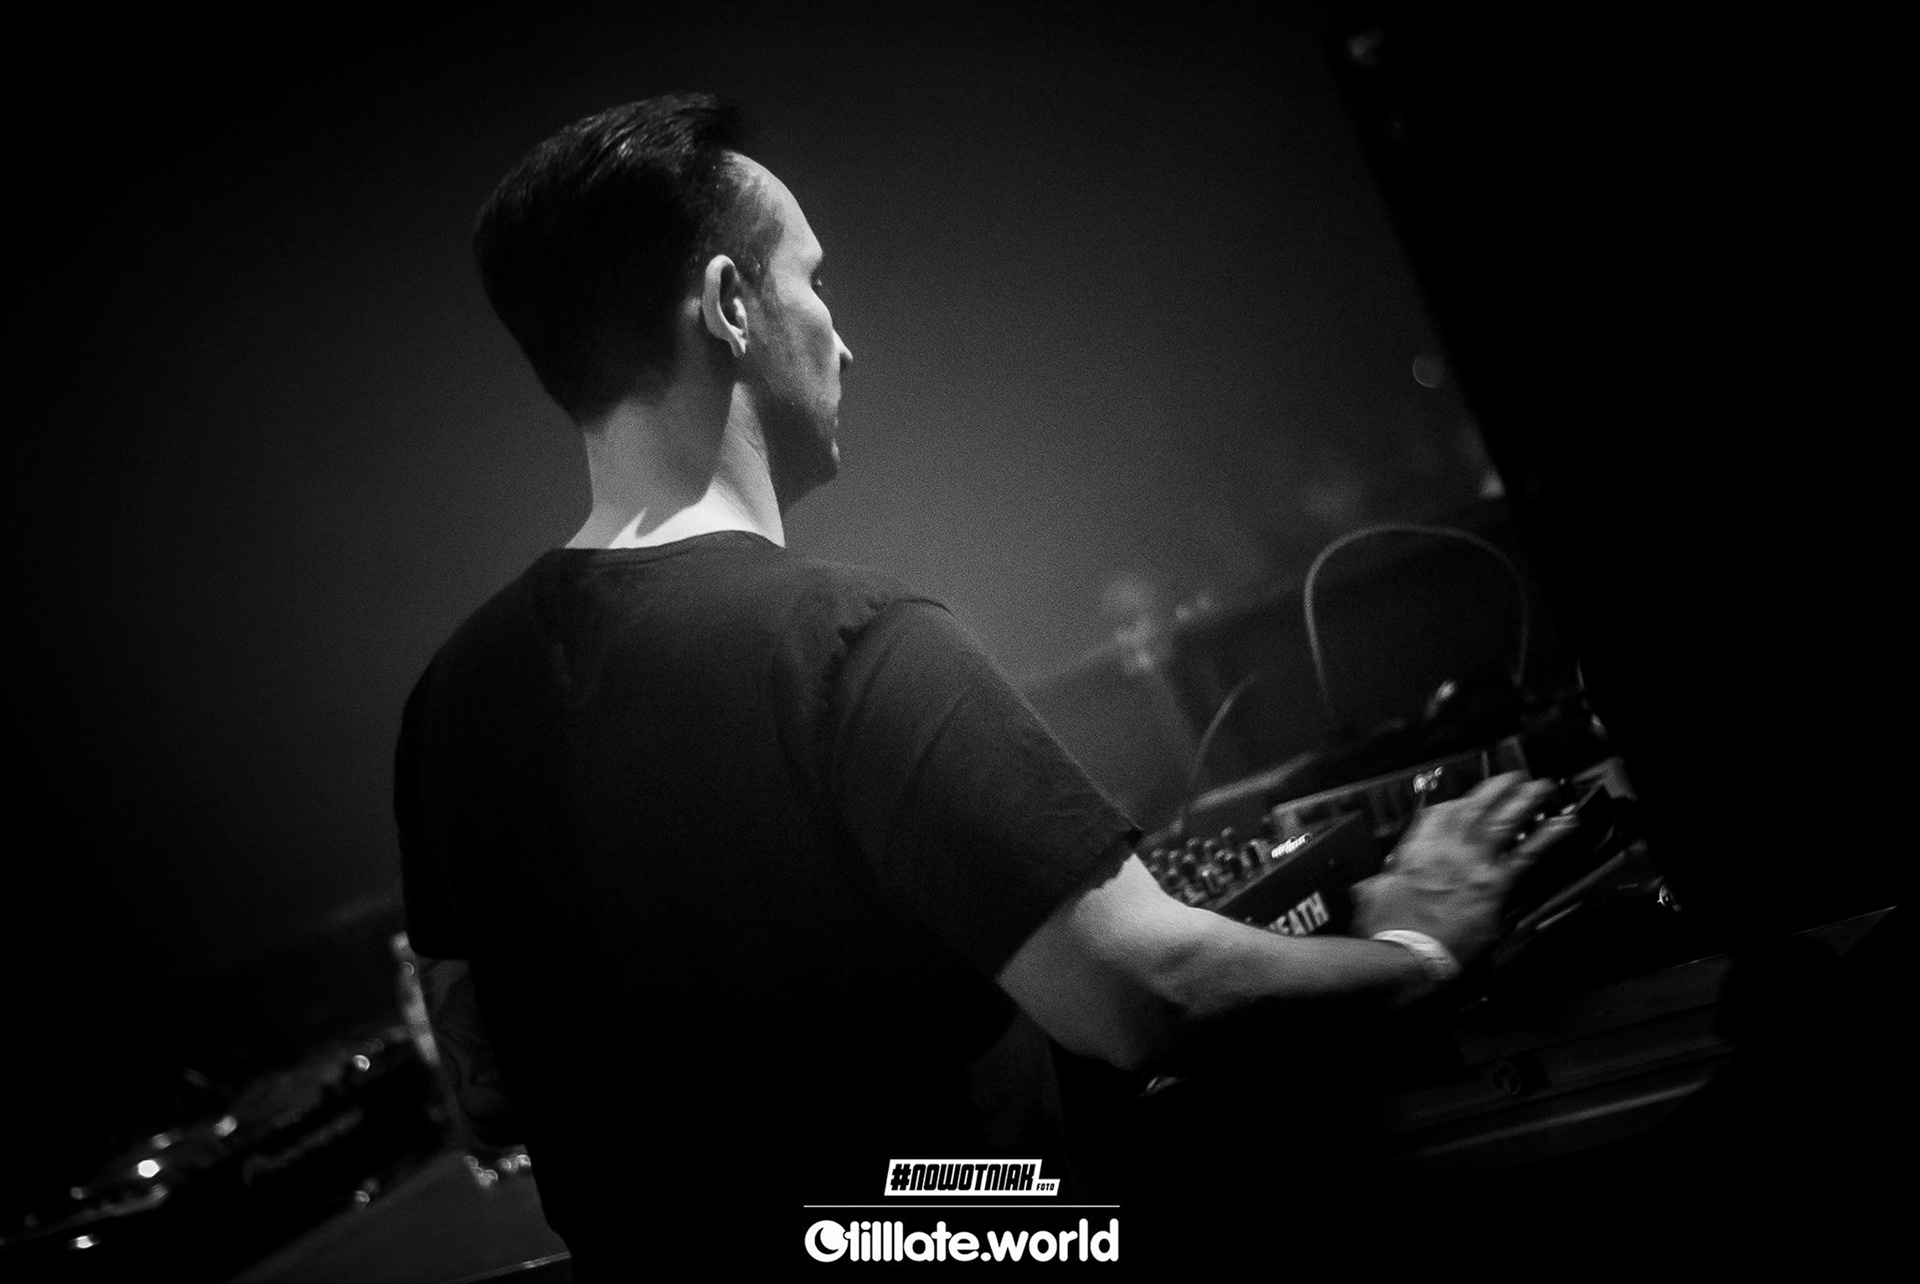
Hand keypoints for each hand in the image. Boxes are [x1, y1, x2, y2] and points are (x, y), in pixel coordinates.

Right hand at [1351, 771, 1576, 964]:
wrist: (1407, 955)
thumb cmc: (1388, 932)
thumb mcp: (1373, 898)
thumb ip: (1380, 885)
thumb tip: (1373, 884)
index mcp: (1416, 851)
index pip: (1437, 816)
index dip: (1455, 804)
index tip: (1466, 798)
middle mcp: (1446, 850)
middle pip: (1474, 810)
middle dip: (1494, 791)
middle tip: (1512, 777)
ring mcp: (1472, 865)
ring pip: (1502, 823)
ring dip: (1523, 801)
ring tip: (1541, 787)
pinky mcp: (1494, 885)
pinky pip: (1526, 855)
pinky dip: (1547, 837)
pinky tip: (1564, 824)